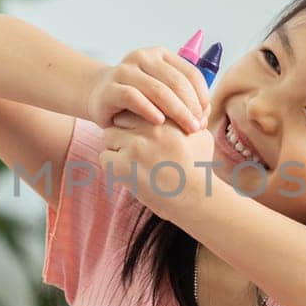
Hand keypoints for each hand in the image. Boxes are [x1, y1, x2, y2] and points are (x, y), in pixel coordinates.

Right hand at [88, 47, 208, 131]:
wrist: (98, 95)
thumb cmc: (136, 97)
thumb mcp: (159, 89)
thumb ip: (181, 95)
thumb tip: (206, 111)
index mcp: (159, 55)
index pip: (189, 73)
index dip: (201, 95)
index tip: (206, 115)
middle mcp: (142, 57)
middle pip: (176, 82)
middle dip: (191, 106)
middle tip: (198, 126)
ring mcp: (124, 71)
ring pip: (157, 90)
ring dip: (176, 111)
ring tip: (186, 129)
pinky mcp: (110, 88)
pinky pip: (134, 98)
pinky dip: (149, 110)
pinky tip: (160, 122)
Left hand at [98, 112, 216, 220]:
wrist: (196, 198)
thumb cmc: (199, 169)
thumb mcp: (200, 136)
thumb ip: (186, 119)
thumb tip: (180, 108)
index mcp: (167, 116)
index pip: (137, 106)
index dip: (135, 120)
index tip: (139, 133)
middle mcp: (151, 128)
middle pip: (120, 119)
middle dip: (123, 131)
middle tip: (133, 148)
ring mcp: (136, 146)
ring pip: (108, 136)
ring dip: (115, 147)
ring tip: (130, 162)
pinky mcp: (125, 166)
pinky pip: (105, 157)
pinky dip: (111, 165)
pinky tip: (127, 173)